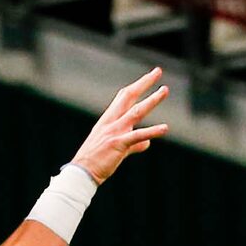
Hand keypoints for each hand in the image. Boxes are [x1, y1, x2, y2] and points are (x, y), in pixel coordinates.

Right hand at [71, 68, 169, 183]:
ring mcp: (115, 132)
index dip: (137, 86)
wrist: (81, 174)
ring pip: (136, 112)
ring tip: (164, 90)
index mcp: (107, 121)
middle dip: (144, 82)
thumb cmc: (94, 163)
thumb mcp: (113, 148)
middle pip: (129, 96)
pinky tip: (164, 128)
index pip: (123, 97)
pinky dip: (152, 132)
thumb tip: (146, 143)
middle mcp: (111, 123)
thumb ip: (133, 144)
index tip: (148, 77)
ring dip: (152, 100)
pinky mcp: (119, 145)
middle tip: (157, 71)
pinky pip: (138, 136)